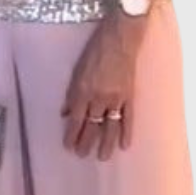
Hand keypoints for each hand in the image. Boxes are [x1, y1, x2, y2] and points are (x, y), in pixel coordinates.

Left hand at [60, 15, 145, 159]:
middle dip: (86, 142)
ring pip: (110, 126)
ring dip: (106, 143)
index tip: (68, 146)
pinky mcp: (130, 95)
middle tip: (82, 155)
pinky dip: (127, 132)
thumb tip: (66, 113)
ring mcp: (116, 98)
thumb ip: (71, 93)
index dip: (71, 134)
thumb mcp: (77, 69)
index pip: (76, 119)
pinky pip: (129, 118)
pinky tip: (125, 145)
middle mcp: (99, 98)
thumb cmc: (96, 49)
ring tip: (102, 157)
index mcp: (83, 91)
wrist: (120, 37)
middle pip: (92, 126)